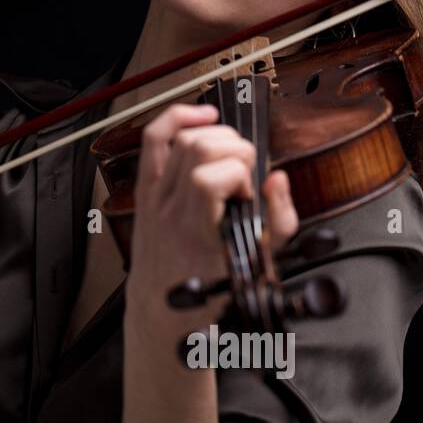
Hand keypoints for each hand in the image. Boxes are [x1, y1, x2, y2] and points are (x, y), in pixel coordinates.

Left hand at [124, 103, 298, 335]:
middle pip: (199, 148)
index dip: (239, 175)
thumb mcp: (257, 265)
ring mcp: (154, 196)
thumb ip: (278, 220)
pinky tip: (203, 117)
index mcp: (197, 230)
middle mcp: (170, 208)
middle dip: (234, 150)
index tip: (248, 194)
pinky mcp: (145, 188)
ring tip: (232, 154)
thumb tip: (276, 179)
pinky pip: (154, 139)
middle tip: (244, 174)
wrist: (163, 305)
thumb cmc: (210, 287)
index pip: (210, 179)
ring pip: (181, 138)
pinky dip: (178, 117)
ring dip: (216, 135)